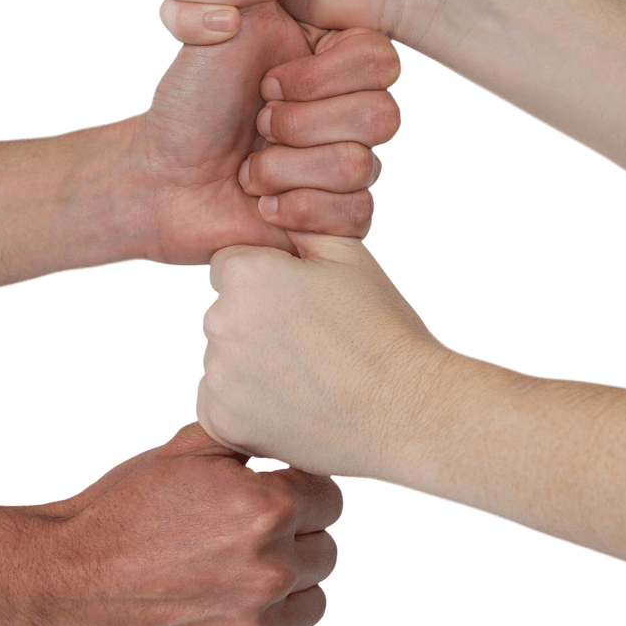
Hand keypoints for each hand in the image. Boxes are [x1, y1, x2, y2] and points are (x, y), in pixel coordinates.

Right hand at [4, 423, 341, 625]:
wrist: (55, 590)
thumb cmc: (116, 513)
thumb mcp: (180, 454)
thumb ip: (245, 441)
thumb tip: (284, 433)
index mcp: (263, 508)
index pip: (330, 498)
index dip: (302, 493)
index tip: (275, 497)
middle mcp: (270, 570)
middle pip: (325, 550)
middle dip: (296, 539)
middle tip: (245, 538)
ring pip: (312, 602)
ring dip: (286, 589)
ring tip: (233, 577)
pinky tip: (219, 613)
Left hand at [136, 0, 401, 264]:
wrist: (162, 180)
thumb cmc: (188, 102)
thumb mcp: (224, 23)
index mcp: (333, 61)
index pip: (380, 60)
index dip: (318, 72)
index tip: (264, 77)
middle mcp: (349, 109)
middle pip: (383, 114)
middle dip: (295, 122)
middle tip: (253, 120)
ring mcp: (350, 163)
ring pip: (363, 165)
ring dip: (285, 167)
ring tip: (249, 166)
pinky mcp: (342, 215)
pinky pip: (356, 215)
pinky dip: (298, 210)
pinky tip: (263, 202)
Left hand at [197, 234, 451, 481]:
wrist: (408, 412)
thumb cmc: (382, 328)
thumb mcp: (348, 254)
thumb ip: (299, 221)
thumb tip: (268, 204)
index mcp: (245, 274)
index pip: (231, 266)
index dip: (270, 283)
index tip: (306, 306)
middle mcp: (218, 320)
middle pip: (226, 312)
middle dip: (257, 323)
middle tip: (314, 345)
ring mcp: (217, 375)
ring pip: (223, 358)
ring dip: (252, 364)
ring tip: (310, 377)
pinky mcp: (221, 422)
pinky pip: (220, 403)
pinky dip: (246, 406)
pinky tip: (292, 405)